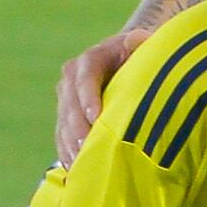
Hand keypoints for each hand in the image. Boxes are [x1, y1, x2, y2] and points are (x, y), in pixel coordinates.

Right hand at [55, 29, 138, 163]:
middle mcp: (72, 77)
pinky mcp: (65, 115)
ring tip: (79, 164)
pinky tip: (72, 168)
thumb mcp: (144, 44)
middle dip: (78, 127)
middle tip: (88, 148)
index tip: (96, 117)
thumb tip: (138, 38)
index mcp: (91, 59)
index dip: (89, 97)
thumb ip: (141, 43)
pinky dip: (66, 151)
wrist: (126, 57)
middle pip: (71, 104)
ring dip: (70, 144)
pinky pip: (62, 134)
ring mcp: (66, 97)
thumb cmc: (143, 53)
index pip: (86, 77)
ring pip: (64, 123)